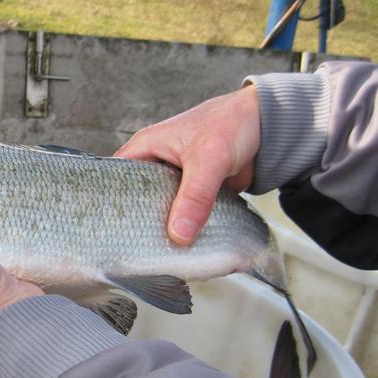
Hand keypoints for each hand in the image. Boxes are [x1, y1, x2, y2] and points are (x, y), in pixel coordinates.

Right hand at [115, 86, 259, 245]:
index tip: (108, 230)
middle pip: (136, 199)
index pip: (115, 178)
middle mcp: (154, 164)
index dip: (108, 202)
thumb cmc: (232, 124)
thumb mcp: (209, 159)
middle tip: (132, 248)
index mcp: (146, 147)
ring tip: (154, 253)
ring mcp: (173, 180)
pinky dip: (183, 227)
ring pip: (159, 209)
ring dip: (162, 227)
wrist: (269, 126)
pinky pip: (181, 214)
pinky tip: (180, 246)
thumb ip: (195, 197)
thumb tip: (179, 235)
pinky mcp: (192, 193)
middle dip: (137, 221)